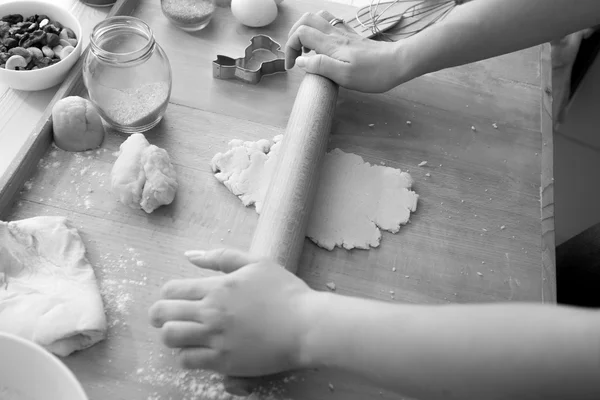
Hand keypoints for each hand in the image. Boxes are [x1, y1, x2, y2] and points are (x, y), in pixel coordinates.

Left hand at [148, 248, 320, 376]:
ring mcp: (215, 339)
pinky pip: (187, 361)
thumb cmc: (285, 292)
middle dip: (160, 315)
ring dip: (172, 336)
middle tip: (170, 318)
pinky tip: (199, 350)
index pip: (171, 290)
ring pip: (170, 338)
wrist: (306, 326)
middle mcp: (210, 313)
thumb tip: (190, 256)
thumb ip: (220, 257)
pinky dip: (187, 356)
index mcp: (217, 287)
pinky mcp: (223, 362)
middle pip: (162, 315)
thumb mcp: (256, 263)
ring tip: (184, 335)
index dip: (167, 294)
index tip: (176, 299)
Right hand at [285, 11, 408, 92]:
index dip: (289, 48)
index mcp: (331, 44)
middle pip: (306, 20)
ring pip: (318, 18)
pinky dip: (321, 30)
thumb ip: (320, 66)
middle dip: (294, 35)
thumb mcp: (344, 76)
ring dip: (306, 30)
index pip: (300, 34)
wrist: (399, 63)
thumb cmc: (373, 74)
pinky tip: (325, 46)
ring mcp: (345, 33)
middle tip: (296, 55)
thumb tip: (300, 61)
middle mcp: (336, 34)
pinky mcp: (352, 36)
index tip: (292, 66)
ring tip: (307, 50)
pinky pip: (331, 23)